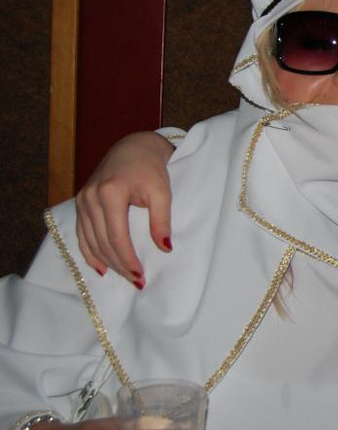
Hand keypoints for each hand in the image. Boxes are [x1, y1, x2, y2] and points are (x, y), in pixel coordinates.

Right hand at [75, 132, 174, 286]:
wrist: (133, 148)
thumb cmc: (151, 169)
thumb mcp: (162, 192)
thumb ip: (162, 220)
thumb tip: (165, 248)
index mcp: (110, 192)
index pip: (116, 236)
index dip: (127, 259)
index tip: (140, 276)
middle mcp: (90, 197)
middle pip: (102, 242)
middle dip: (119, 265)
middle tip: (136, 281)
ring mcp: (82, 200)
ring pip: (90, 241)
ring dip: (106, 262)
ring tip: (124, 277)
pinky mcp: (80, 203)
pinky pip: (82, 234)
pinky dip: (90, 253)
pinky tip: (101, 268)